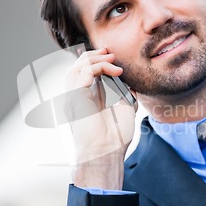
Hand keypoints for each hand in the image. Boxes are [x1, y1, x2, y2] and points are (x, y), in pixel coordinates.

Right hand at [65, 48, 135, 188]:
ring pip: (76, 67)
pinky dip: (100, 66)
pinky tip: (116, 71)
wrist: (108, 153)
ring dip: (96, 59)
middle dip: (93, 56)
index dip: (97, 64)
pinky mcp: (76, 97)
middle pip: (77, 68)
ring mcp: (74, 97)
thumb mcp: (125, 110)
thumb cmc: (115, 139)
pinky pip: (85, 72)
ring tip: (112, 59)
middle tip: (111, 53)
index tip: (114, 59)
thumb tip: (131, 83)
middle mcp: (77, 98)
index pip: (85, 76)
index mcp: (86, 101)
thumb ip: (126, 95)